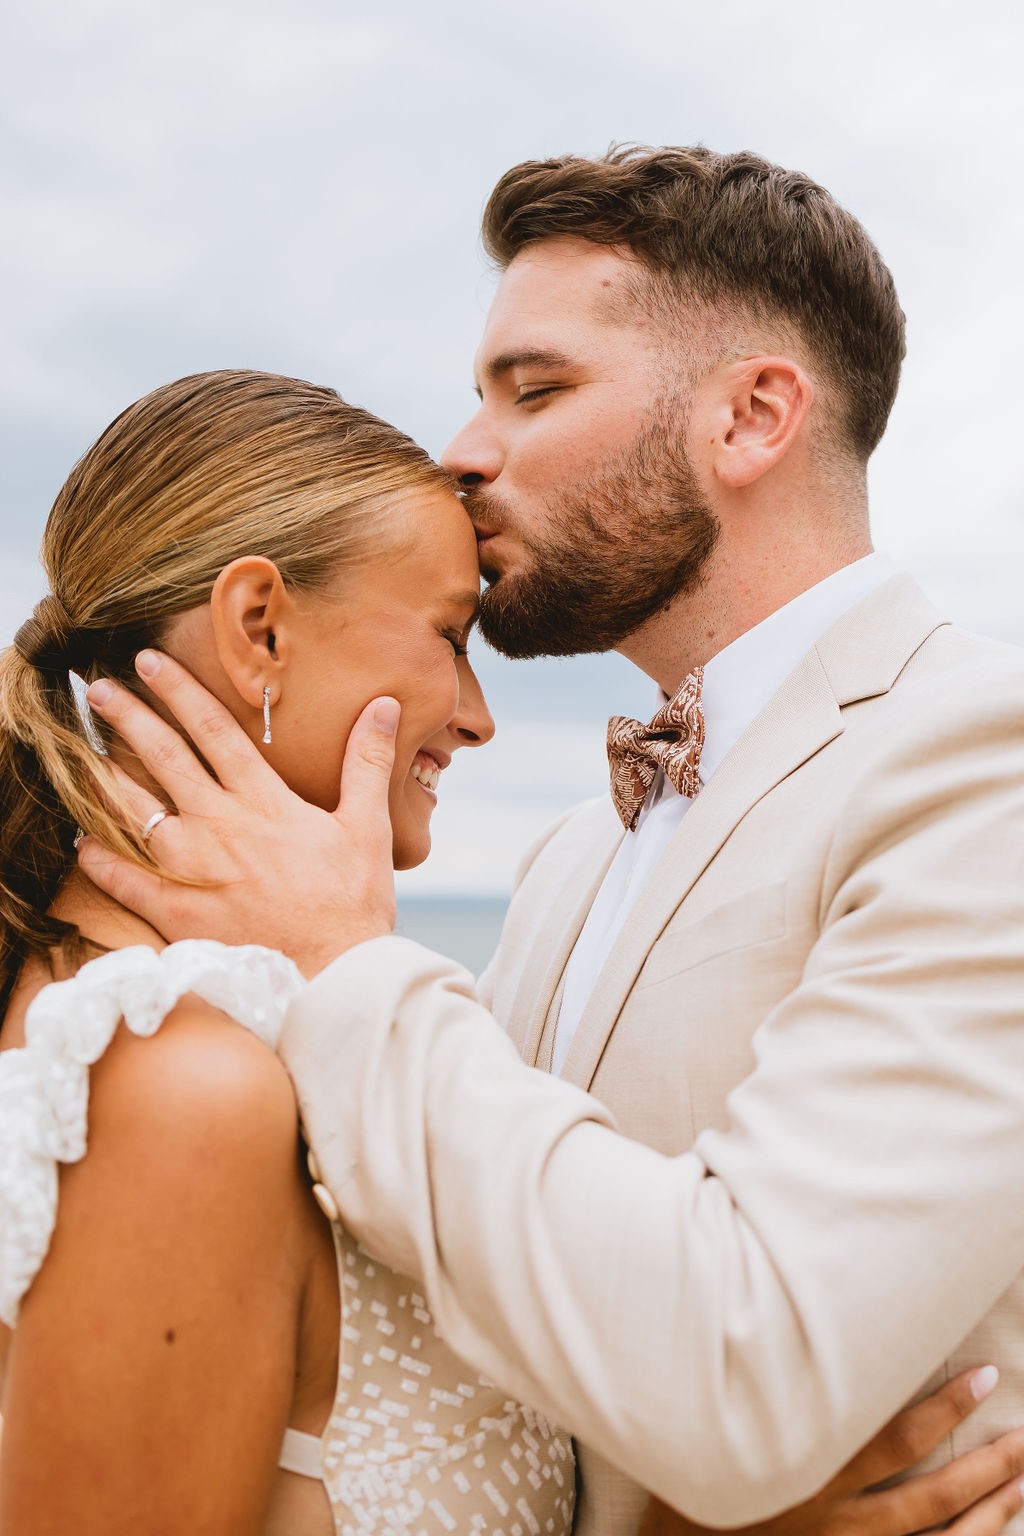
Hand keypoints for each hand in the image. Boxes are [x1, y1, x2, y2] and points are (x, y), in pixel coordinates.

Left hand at [77, 651, 398, 975]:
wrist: (335, 974)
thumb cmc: (354, 903)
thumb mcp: (368, 826)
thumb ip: (367, 761)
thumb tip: (385, 706)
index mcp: (265, 801)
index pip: (214, 730)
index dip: (179, 691)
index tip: (150, 663)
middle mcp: (223, 826)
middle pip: (165, 757)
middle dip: (128, 717)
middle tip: (96, 688)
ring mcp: (196, 870)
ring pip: (137, 811)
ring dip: (105, 778)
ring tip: (80, 752)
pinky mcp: (180, 913)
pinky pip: (127, 880)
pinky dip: (101, 858)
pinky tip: (82, 840)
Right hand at [638, 1366, 1023, 1535]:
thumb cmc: (697, 1476)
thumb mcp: (718, 1416)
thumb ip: (759, 1370)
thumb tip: (780, 1301)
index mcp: (808, 1467)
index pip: (892, 1438)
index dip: (945, 1409)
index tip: (985, 1377)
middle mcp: (835, 1518)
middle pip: (930, 1495)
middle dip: (986, 1466)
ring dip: (987, 1512)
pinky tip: (991, 1532)